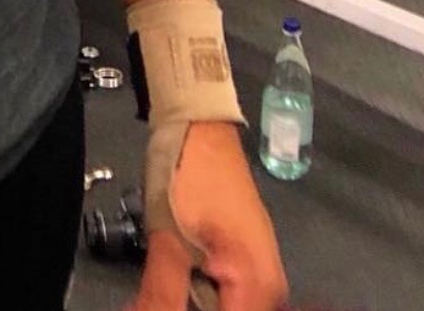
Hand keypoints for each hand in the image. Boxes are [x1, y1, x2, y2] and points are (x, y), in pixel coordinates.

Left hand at [135, 123, 287, 310]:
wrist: (204, 131)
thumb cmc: (190, 179)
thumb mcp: (169, 241)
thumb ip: (164, 294)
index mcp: (258, 289)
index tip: (159, 302)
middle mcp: (271, 293)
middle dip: (183, 306)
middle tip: (152, 295)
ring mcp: (263, 279)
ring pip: (227, 307)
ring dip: (189, 301)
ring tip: (159, 289)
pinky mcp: (250, 266)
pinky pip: (228, 297)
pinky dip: (199, 294)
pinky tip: (175, 282)